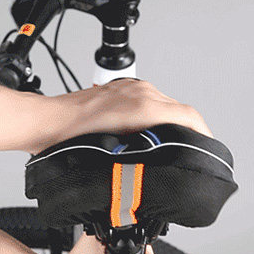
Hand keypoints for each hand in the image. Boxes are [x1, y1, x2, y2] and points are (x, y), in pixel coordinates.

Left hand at [0, 78, 211, 153]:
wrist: (46, 123)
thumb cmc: (69, 140)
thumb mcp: (113, 156)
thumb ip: (145, 155)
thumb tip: (161, 165)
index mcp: (143, 106)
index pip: (189, 116)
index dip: (203, 135)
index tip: (207, 150)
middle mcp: (140, 92)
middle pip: (180, 111)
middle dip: (188, 132)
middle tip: (191, 153)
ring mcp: (130, 88)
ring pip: (164, 106)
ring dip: (171, 124)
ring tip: (171, 147)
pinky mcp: (120, 89)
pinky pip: (149, 101)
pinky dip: (156, 117)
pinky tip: (148, 135)